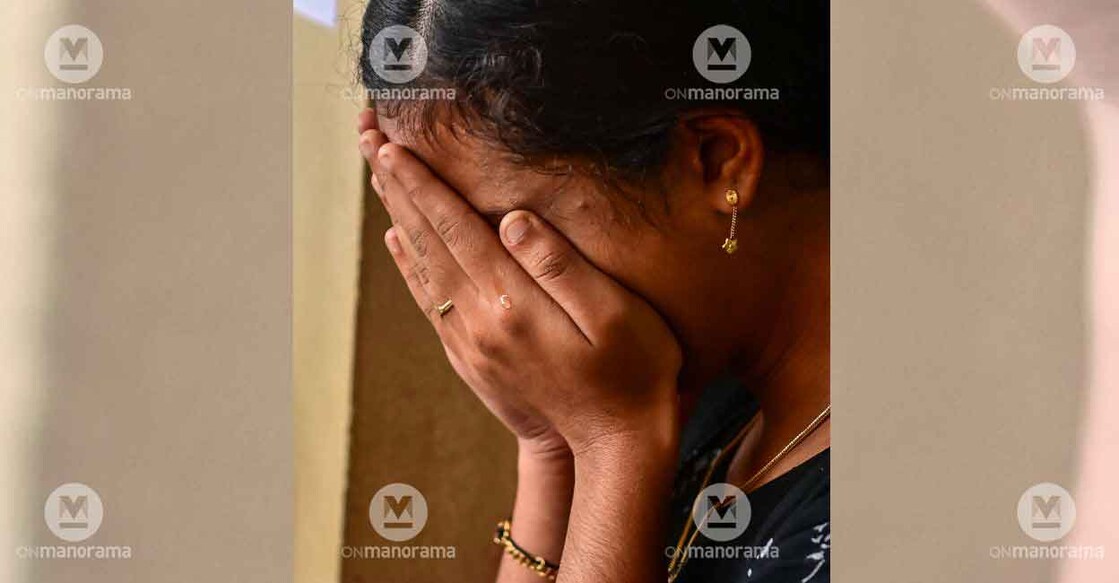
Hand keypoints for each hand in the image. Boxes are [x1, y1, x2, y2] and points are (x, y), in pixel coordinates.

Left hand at [356, 112, 681, 455]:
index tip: (393, 148)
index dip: (424, 185)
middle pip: (427, 242)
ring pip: (420, 270)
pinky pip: (427, 302)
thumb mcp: (614, 314)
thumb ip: (560, 265)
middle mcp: (480, 322)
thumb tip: (511, 219)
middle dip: (397, 189)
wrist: (615, 444)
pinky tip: (397, 243)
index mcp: (513, 303)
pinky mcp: (470, 360)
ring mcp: (470, 344)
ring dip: (396, 220)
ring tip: (377, 181)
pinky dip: (407, 267)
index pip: (456, 229)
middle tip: (369, 144)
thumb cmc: (632, 371)